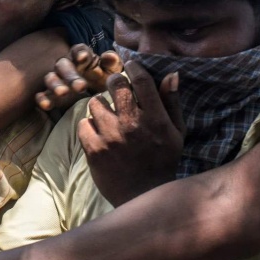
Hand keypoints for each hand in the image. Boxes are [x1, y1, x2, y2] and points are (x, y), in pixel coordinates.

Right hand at [36, 44, 123, 111]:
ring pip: (50, 78)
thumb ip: (112, 63)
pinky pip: (43, 95)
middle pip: (63, 65)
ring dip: (55, 84)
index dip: (79, 52)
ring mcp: (57, 80)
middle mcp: (66, 66)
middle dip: (70, 74)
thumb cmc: (103, 79)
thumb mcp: (111, 71)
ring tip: (63, 93)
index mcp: (81, 57)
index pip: (78, 50)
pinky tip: (45, 105)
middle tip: (81, 86)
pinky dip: (42, 98)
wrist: (95, 95)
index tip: (84, 58)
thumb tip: (109, 57)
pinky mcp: (51, 95)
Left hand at [78, 61, 184, 205]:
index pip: (141, 81)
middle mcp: (132, 125)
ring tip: (107, 116)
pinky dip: (88, 126)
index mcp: (156, 119)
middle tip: (114, 86)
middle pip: (115, 85)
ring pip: (95, 103)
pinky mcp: (94, 149)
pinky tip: (97, 132)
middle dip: (113, 81)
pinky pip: (83, 123)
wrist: (141, 195)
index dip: (133, 67)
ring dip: (100, 106)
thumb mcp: (176, 133)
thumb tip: (171, 73)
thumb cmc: (162, 161)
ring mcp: (111, 137)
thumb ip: (172, 103)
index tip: (129, 64)